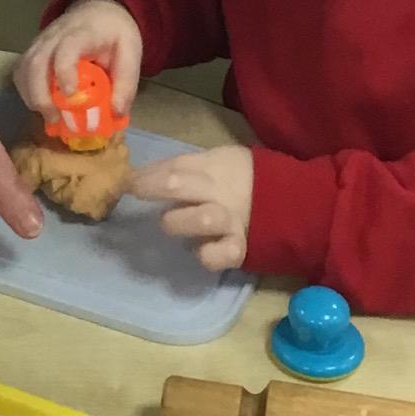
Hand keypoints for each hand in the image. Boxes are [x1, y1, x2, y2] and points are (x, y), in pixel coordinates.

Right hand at [13, 0, 142, 120]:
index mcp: (83, 33)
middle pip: (37, 62)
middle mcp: (55, 35)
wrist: (98, 10)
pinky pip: (21, 71)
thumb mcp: (132, 52)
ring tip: (49, 117)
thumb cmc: (114, 33)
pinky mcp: (33, 51)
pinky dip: (26, 91)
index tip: (70, 95)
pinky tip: (40, 105)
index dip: (64, 71)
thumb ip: (126, 82)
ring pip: (24, 68)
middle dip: (40, 95)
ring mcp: (40, 42)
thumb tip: (115, 114)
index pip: (67, 48)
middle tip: (55, 119)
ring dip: (32, 96)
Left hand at [130, 144, 253, 270]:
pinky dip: (208, 253)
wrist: (290, 201)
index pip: (174, 166)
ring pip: (202, 217)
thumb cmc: (243, 180)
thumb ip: (187, 168)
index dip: (146, 173)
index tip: (124, 179)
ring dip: (179, 220)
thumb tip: (142, 173)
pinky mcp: (239, 248)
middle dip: (150, 186)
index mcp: (213, 168)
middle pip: (179, 183)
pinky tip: (200, 251)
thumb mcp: (218, 162)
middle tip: (133, 191)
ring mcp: (230, 221)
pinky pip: (221, 253)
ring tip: (169, 223)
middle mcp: (219, 193)